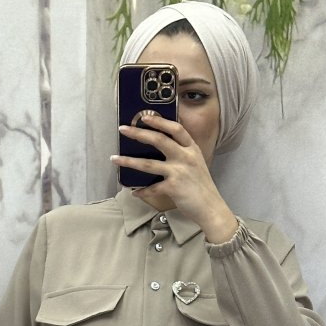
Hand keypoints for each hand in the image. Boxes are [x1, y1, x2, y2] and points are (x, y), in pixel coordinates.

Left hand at [111, 114, 238, 243]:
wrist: (211, 208)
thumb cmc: (202, 187)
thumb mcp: (196, 164)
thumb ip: (183, 153)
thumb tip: (163, 146)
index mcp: (192, 149)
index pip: (175, 128)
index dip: (159, 121)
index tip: (144, 116)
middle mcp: (185, 157)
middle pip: (159, 140)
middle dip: (138, 134)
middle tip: (123, 130)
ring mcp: (179, 172)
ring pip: (148, 164)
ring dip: (129, 161)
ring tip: (115, 159)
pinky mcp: (173, 188)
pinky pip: (152, 188)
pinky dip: (142, 191)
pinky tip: (134, 192)